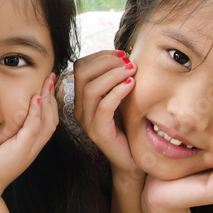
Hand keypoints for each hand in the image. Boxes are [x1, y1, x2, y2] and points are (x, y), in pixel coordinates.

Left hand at [0, 73, 57, 197]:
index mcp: (28, 145)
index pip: (45, 119)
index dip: (48, 101)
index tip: (45, 83)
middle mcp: (32, 147)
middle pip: (52, 118)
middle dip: (52, 96)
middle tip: (50, 77)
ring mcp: (28, 150)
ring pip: (47, 121)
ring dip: (47, 100)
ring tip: (47, 81)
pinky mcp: (20, 151)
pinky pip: (33, 129)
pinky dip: (36, 113)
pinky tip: (35, 99)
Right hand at [73, 49, 141, 179]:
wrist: (132, 159)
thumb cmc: (128, 127)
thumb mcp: (120, 98)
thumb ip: (116, 80)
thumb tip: (125, 56)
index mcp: (82, 98)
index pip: (80, 67)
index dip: (100, 56)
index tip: (122, 53)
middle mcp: (80, 109)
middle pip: (82, 74)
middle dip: (106, 62)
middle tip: (128, 61)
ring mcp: (87, 122)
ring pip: (91, 89)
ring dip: (113, 74)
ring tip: (132, 70)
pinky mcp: (99, 132)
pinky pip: (104, 106)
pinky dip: (117, 92)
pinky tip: (131, 84)